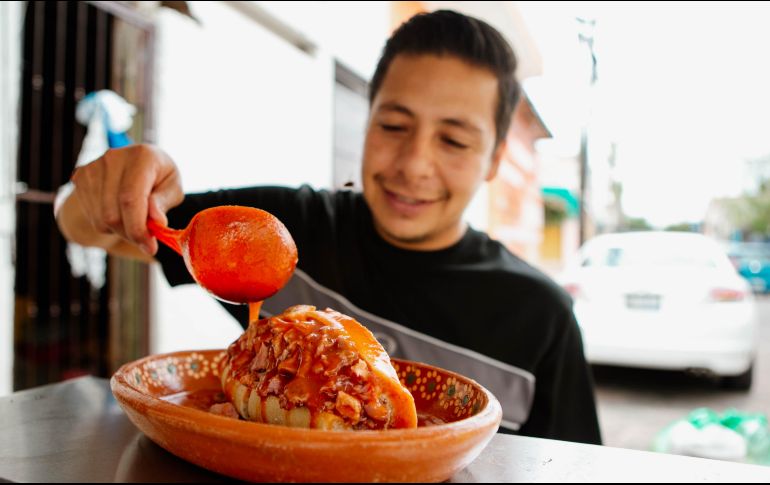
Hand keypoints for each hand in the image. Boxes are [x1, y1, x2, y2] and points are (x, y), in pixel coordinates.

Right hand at [68, 144, 183, 255]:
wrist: (137, 163)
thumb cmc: (160, 177)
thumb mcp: (173, 188)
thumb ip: (163, 203)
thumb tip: (156, 221)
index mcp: (141, 157)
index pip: (130, 199)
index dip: (138, 228)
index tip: (150, 247)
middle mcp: (112, 158)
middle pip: (112, 214)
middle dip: (131, 234)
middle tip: (146, 239)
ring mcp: (93, 168)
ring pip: (101, 219)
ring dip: (121, 231)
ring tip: (135, 221)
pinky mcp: (81, 178)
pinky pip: (93, 217)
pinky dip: (109, 225)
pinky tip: (121, 214)